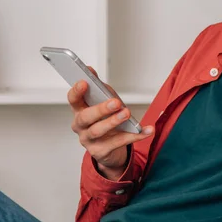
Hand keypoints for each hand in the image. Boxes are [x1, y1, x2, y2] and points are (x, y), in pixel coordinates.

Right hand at [68, 66, 153, 180]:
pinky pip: (118, 143)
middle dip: (101, 109)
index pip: (73, 100)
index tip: (85, 82)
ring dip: (114, 121)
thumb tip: (89, 69)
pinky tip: (147, 130)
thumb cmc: (105, 119)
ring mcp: (88, 140)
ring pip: (98, 131)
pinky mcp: (100, 152)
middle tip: (116, 102)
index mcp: (79, 110)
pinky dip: (135, 135)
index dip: (76, 91)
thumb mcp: (102, 101)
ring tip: (127, 113)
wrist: (109, 147)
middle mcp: (80, 126)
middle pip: (86, 117)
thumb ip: (98, 86)